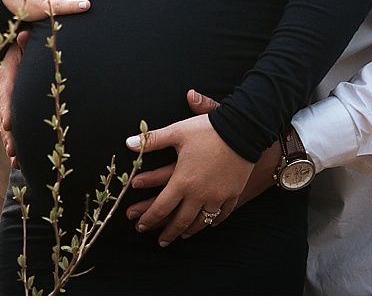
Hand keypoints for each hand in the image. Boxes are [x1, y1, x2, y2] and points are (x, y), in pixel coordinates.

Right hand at [0, 29, 26, 161]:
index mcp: (6, 73)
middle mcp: (1, 89)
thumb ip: (25, 43)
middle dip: (8, 133)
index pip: (5, 92)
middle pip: (2, 113)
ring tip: (16, 159)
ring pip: (5, 124)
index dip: (6, 109)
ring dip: (10, 142)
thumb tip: (24, 35)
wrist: (18, 51)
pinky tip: (18, 161)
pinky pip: (9, 128)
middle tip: (12, 150)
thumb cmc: (26, 47)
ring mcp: (3, 101)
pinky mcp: (9, 110)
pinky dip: (13, 143)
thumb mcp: (25, 44)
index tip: (8, 125)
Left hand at [126, 90, 282, 221]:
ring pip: (201, 222)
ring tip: (181, 235)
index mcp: (182, 181)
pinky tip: (208, 224)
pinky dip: (212, 222)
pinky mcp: (232, 195)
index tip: (141, 225)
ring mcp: (217, 197)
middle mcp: (199, 194)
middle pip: (180, 221)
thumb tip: (128, 143)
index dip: (149, 218)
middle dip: (168, 232)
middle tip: (160, 241)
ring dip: (189, 230)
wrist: (242, 130)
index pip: (161, 207)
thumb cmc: (207, 130)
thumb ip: (151, 140)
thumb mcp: (177, 132)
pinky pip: (222, 215)